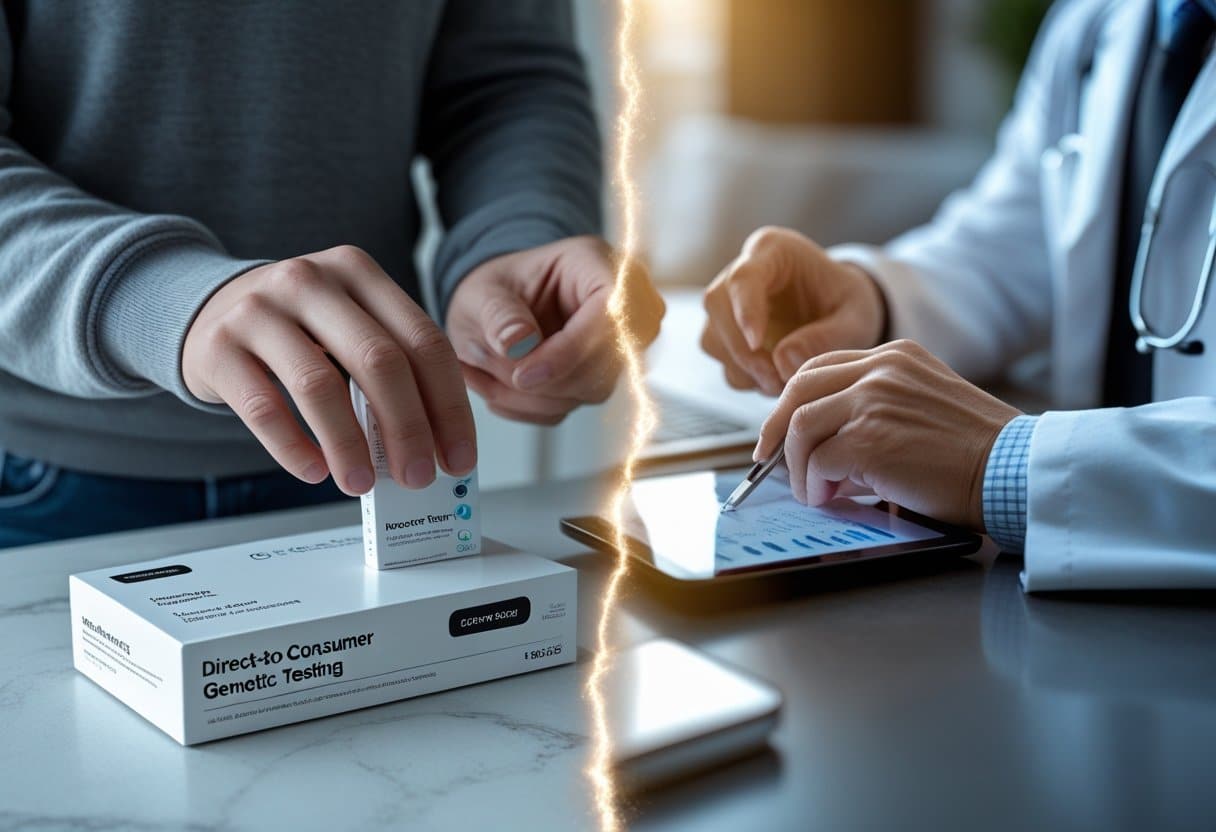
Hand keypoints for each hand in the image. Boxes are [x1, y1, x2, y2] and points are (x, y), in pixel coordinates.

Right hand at [183, 245, 475, 495]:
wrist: (206, 308)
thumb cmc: (296, 326)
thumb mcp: (347, 324)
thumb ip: (391, 369)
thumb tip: (434, 446)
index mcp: (359, 272)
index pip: (424, 342)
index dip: (449, 406)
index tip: (459, 456)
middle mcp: (310, 281)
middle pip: (380, 361)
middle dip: (408, 429)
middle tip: (418, 476)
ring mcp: (259, 310)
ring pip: (320, 386)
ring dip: (350, 446)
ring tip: (362, 484)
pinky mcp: (217, 346)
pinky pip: (263, 407)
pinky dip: (293, 448)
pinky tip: (313, 472)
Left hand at [445, 236, 664, 424]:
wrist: (488, 312)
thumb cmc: (492, 291)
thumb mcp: (481, 292)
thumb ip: (498, 316)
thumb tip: (518, 346)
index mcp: (595, 265)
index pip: (614, 313)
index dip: (572, 351)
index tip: (523, 375)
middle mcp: (618, 307)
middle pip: (610, 360)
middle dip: (546, 379)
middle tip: (492, 366)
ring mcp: (614, 348)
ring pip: (590, 390)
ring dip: (530, 395)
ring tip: (486, 369)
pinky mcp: (597, 381)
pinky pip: (568, 408)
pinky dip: (526, 406)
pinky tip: (497, 383)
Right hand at [701, 227, 886, 395]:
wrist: (840, 313)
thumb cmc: (847, 304)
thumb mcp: (856, 317)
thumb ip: (827, 336)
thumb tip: (782, 362)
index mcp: (774, 250)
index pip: (743, 276)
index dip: (745, 310)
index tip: (758, 343)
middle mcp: (741, 273)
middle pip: (717, 306)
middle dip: (742, 349)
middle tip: (776, 377)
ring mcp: (729, 305)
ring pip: (713, 338)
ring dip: (744, 369)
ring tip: (783, 381)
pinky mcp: (725, 334)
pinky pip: (722, 361)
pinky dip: (746, 378)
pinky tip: (775, 380)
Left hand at [756, 340, 1019, 528]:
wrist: (1011, 470)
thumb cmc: (975, 452)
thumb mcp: (921, 408)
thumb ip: (874, 412)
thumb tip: (823, 449)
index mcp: (895, 357)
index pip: (821, 368)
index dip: (792, 401)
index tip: (780, 430)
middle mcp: (881, 370)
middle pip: (799, 389)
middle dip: (776, 428)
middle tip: (768, 459)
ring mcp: (873, 401)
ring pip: (801, 426)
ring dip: (797, 466)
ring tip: (814, 491)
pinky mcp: (869, 439)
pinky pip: (818, 462)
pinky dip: (815, 486)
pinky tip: (829, 498)